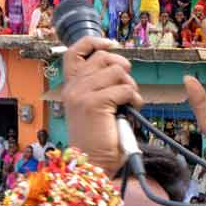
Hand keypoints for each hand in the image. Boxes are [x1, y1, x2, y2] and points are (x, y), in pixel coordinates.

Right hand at [61, 38, 142, 172]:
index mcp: (70, 86)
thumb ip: (101, 85)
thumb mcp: (96, 105)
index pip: (75, 51)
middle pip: (105, 57)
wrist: (93, 164)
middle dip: (123, 69)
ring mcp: (81, 94)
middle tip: (127, 88)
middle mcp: (72, 87)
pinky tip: (133, 109)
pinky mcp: (94, 103)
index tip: (113, 45)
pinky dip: (134, 98)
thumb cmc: (99, 138)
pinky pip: (123, 89)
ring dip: (130, 86)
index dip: (95, 42)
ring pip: (117, 71)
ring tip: (129, 102)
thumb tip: (121, 67)